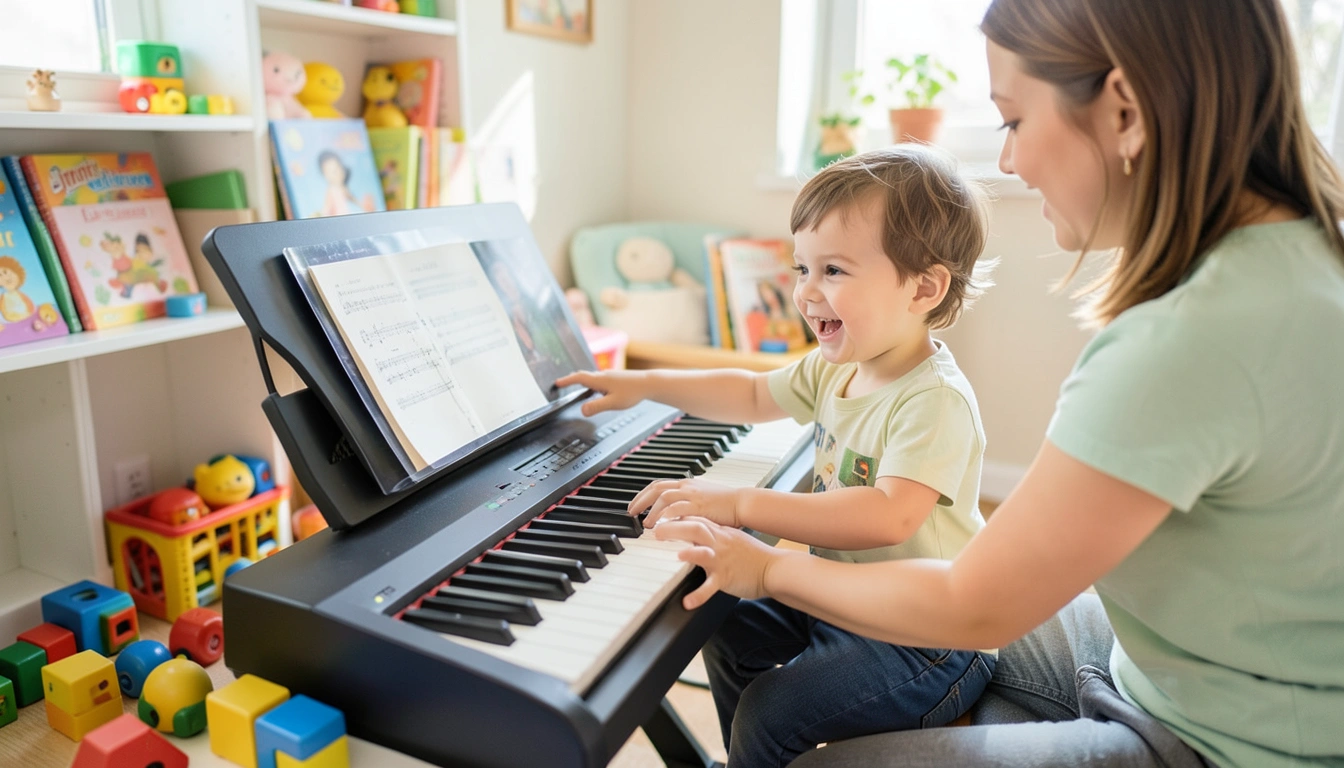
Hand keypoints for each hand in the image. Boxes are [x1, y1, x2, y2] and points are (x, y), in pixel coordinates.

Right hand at [554, 370, 648, 415]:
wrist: (649, 383)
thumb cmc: (633, 392)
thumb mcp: (613, 403)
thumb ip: (597, 407)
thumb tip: (582, 410)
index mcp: (600, 380)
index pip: (578, 378)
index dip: (566, 380)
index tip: (557, 383)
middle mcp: (603, 375)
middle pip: (583, 375)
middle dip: (571, 379)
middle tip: (562, 384)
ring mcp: (610, 376)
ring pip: (592, 377)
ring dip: (582, 381)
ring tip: (576, 387)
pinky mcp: (616, 378)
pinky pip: (599, 379)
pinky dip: (592, 383)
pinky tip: (597, 390)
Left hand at [628, 478, 740, 527]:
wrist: (742, 503)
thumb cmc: (725, 505)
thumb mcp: (702, 501)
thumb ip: (687, 506)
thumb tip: (673, 515)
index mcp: (687, 484)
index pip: (659, 485)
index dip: (644, 495)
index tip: (635, 505)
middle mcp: (687, 487)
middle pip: (657, 489)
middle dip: (641, 500)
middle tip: (632, 513)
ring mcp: (692, 495)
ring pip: (664, 498)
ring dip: (652, 511)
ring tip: (646, 524)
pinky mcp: (699, 505)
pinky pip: (677, 509)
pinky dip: (666, 516)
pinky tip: (660, 525)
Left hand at [653, 517, 779, 609]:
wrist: (776, 568)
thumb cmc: (756, 556)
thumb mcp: (734, 539)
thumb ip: (716, 535)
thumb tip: (700, 533)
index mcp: (720, 533)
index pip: (696, 519)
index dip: (677, 516)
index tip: (660, 517)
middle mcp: (720, 543)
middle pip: (695, 528)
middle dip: (674, 527)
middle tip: (656, 531)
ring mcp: (723, 560)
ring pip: (703, 551)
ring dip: (687, 552)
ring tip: (674, 555)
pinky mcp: (727, 578)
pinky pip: (711, 587)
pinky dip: (699, 595)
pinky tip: (688, 602)